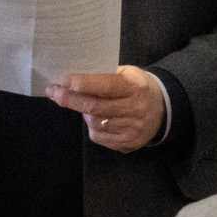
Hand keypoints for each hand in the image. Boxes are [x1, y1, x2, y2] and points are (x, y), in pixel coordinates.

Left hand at [46, 66, 163, 153]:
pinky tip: (98, 119)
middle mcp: (135, 109)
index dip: (83, 84)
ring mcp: (132, 128)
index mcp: (135, 87)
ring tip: (86, 105)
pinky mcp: (128, 143)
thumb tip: (72, 78)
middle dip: (69, 99)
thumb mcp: (127, 74)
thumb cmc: (137, 87)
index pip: (106, 85)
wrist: (163, 109)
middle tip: (53, 91)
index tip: (63, 80)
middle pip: (94, 106)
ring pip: (94, 122)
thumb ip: (104, 75)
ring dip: (83, 112)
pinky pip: (98, 136)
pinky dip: (92, 126)